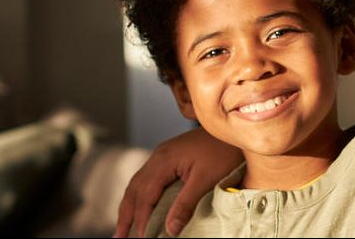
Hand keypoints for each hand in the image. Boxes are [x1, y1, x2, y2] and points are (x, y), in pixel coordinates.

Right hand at [113, 127, 242, 236]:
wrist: (235, 127)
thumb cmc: (224, 150)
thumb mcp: (206, 178)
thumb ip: (186, 203)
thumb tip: (170, 229)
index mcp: (164, 159)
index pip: (145, 195)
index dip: (141, 219)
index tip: (142, 238)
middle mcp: (158, 155)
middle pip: (135, 189)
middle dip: (126, 214)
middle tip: (119, 237)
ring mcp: (163, 154)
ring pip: (138, 183)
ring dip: (130, 205)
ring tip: (124, 227)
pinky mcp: (170, 156)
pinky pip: (148, 178)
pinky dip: (141, 195)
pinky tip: (142, 205)